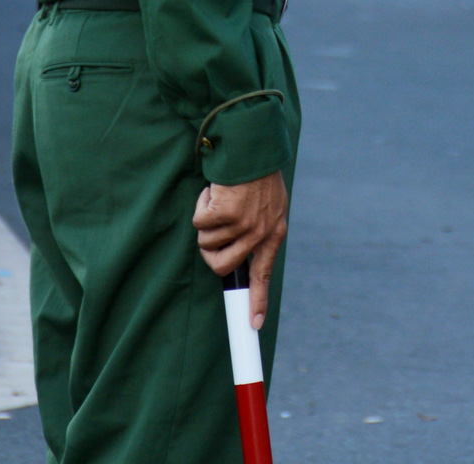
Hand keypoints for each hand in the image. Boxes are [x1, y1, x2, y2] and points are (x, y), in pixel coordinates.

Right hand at [193, 172, 287, 329]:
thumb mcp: (270, 207)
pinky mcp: (225, 213)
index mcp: (273, 233)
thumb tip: (241, 259)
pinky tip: (216, 191)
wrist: (253, 149)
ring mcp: (242, 224)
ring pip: (207, 242)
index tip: (254, 324)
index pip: (263, 275)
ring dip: (207, 222)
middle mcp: (259, 232)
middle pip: (222, 266)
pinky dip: (202, 205)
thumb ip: (259, 231)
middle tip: (212, 231)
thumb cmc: (258, 177)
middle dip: (210, 252)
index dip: (257, 301)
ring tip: (222, 200)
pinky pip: (199, 222)